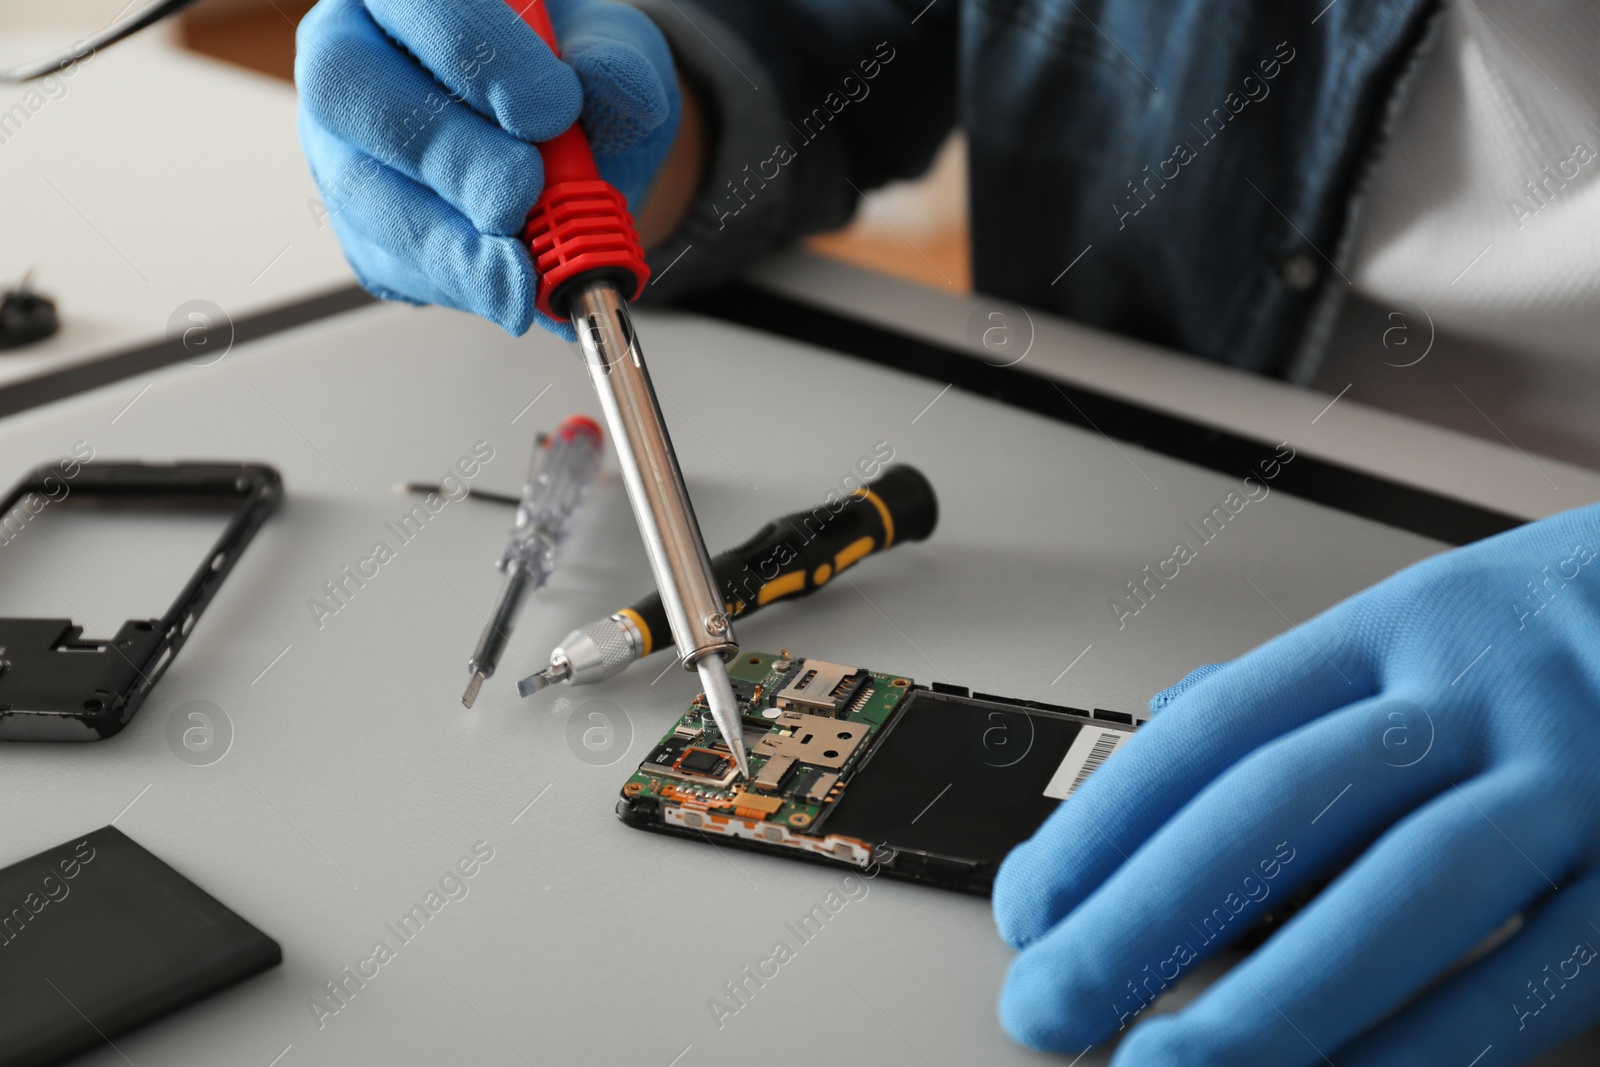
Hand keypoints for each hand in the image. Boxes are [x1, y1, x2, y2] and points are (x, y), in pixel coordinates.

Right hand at [295, 0, 678, 336]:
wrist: (575, 151)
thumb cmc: (572, 80)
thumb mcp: (613, 53)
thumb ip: (616, 61)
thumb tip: (612, 82)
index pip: (412, 2)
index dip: (475, 57)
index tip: (551, 114)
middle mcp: (353, 52)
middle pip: (350, 89)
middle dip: (446, 153)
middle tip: (522, 194)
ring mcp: (341, 142)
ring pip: (360, 187)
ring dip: (448, 241)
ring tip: (521, 271)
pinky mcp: (359, 220)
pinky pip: (385, 256)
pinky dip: (454, 281)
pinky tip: (506, 289)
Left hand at [993, 502, 1599, 1065]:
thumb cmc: (1569, 641)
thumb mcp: (1427, 633)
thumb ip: (1300, 706)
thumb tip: (1146, 772)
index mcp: (1402, 631)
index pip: (1216, 731)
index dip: (1107, 826)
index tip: (1029, 904)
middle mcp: (1486, 700)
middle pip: (1282, 811)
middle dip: (1145, 918)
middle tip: (1047, 1003)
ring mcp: (1583, 788)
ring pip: (1406, 904)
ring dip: (1271, 1004)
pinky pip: (1537, 981)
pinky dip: (1428, 1051)